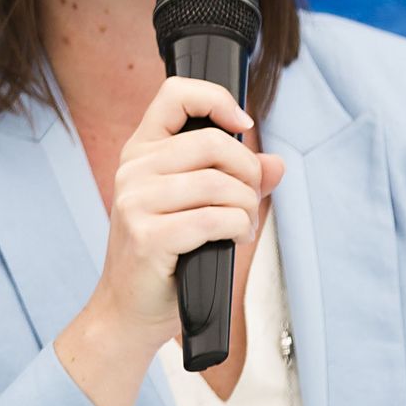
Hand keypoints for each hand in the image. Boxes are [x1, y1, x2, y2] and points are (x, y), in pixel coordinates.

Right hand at [90, 76, 284, 347]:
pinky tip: (233, 239)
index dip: (215, 99)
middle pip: (211, 143)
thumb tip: (277, 164)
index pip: (175, 95)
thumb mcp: (197, 208)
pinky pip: (213, 219)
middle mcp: (133, 168)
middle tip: (250, 200)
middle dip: (247, 172)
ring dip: (246, 208)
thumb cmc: (164, 257)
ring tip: (242, 226)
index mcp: (141, 151)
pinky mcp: (147, 235)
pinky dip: (237, 228)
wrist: (128, 310)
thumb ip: (235, 180)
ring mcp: (136, 201)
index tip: (242, 125)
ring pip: (217, 183)